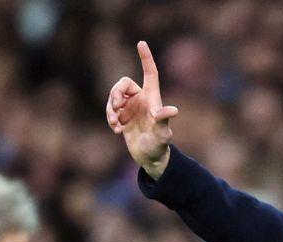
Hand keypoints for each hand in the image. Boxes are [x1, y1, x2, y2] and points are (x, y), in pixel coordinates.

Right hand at [106, 41, 178, 179]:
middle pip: (123, 84)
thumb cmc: (160, 145)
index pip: (150, 73)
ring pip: (113, 97)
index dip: (146, 58)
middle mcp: (141, 99)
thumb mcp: (162, 133)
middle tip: (115, 108)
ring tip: (115, 124)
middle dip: (115, 93)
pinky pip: (110, 110)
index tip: (141, 43)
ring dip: (110, 109)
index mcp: (152, 98)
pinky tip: (116, 130)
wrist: (150, 157)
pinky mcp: (122, 117)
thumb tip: (173, 110)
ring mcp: (131, 108)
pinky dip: (110, 118)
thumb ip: (163, 120)